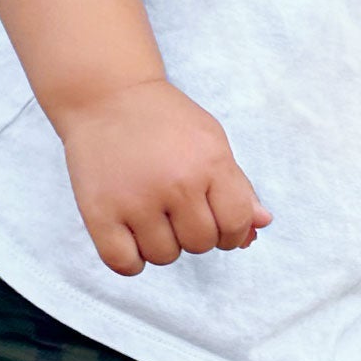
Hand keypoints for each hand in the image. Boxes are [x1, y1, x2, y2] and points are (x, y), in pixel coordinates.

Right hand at [56, 80, 271, 275]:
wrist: (105, 97)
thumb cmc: (163, 121)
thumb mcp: (211, 141)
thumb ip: (238, 186)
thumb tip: (261, 225)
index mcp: (210, 162)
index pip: (236, 223)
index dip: (232, 231)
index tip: (216, 222)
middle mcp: (176, 183)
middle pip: (201, 244)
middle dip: (194, 233)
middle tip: (177, 209)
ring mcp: (135, 200)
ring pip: (164, 256)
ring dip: (161, 244)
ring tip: (150, 214)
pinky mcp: (99, 212)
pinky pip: (124, 263)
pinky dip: (130, 259)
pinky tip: (130, 236)